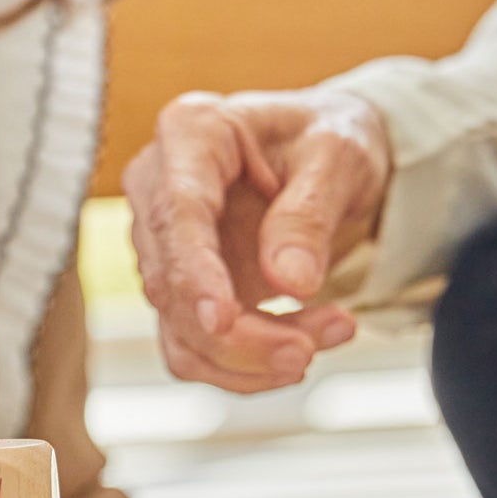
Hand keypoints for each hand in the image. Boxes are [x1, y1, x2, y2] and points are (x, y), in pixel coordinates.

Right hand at [123, 89, 391, 392]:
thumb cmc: (327, 138)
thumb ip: (310, 214)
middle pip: (171, 281)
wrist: (325, 156)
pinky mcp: (179, 286)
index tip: (223, 321)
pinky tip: (302, 344)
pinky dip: (245, 365)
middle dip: (240, 333)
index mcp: (191, 132)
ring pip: (179, 326)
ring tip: (329, 335)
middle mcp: (158, 185)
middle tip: (311, 349)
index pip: (178, 211)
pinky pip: (193, 346)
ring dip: (250, 356)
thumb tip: (289, 282)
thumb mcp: (338, 156)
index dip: (195, 272)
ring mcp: (162, 242)